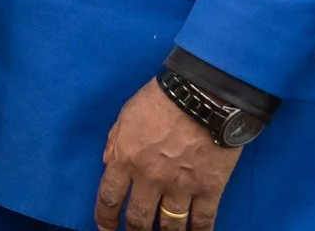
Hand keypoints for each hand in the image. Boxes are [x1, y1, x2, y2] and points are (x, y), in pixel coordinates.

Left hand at [94, 80, 240, 228]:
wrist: (202, 96)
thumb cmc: (160, 100)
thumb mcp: (125, 116)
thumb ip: (115, 142)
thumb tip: (108, 164)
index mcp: (126, 160)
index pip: (109, 199)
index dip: (105, 219)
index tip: (105, 229)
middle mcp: (151, 179)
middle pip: (139, 219)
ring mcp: (181, 186)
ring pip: (170, 226)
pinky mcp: (209, 188)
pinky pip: (203, 221)